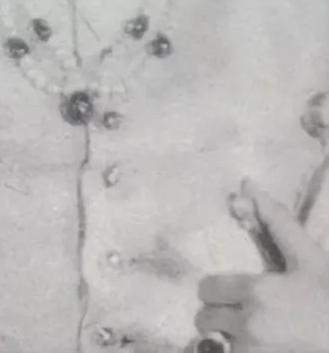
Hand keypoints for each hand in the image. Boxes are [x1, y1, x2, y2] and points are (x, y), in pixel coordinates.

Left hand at [196, 179, 328, 352]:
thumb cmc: (328, 298)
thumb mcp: (308, 259)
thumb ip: (277, 223)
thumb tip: (248, 184)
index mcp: (256, 292)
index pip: (208, 289)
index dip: (215, 289)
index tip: (227, 291)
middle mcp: (247, 325)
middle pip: (205, 319)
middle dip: (216, 315)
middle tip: (237, 313)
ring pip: (217, 342)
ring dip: (227, 338)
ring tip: (251, 333)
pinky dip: (238, 351)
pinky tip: (261, 345)